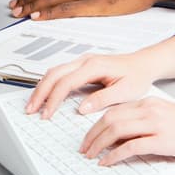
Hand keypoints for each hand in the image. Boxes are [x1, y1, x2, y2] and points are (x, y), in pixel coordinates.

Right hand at [26, 52, 155, 119]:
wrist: (143, 64)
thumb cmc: (137, 76)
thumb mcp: (126, 92)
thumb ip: (103, 99)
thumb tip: (82, 108)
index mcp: (95, 66)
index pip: (66, 82)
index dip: (54, 99)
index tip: (47, 114)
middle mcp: (85, 60)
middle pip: (54, 74)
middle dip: (40, 92)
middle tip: (31, 110)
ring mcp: (82, 61)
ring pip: (54, 71)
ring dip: (42, 87)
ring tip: (34, 105)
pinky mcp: (82, 65)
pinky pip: (60, 72)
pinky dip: (49, 84)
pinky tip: (45, 95)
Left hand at [81, 98, 174, 165]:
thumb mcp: (167, 118)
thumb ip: (145, 122)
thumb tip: (123, 137)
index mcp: (149, 102)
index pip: (114, 110)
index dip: (96, 124)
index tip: (88, 137)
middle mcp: (150, 109)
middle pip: (110, 118)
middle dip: (92, 135)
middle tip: (84, 149)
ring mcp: (156, 124)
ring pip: (116, 130)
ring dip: (99, 144)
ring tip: (91, 156)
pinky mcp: (163, 139)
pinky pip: (131, 147)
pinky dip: (114, 155)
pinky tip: (108, 162)